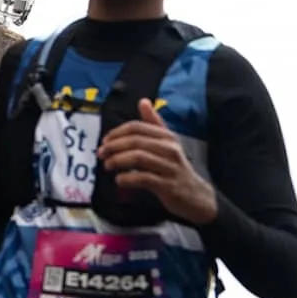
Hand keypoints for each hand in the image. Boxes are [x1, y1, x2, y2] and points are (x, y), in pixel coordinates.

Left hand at [96, 99, 216, 223]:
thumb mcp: (167, 144)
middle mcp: (170, 148)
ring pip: (138, 157)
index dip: (117, 133)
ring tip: (107, 165)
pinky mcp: (168, 185)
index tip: (105, 141)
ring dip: (118, 161)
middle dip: (114, 146)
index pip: (137, 127)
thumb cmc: (174, 167)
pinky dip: (128, 178)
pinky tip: (119, 180)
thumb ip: (153, 124)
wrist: (195, 196)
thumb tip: (143, 101)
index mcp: (167, 137)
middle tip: (101, 154)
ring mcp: (170, 167)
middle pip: (135, 141)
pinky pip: (144, 178)